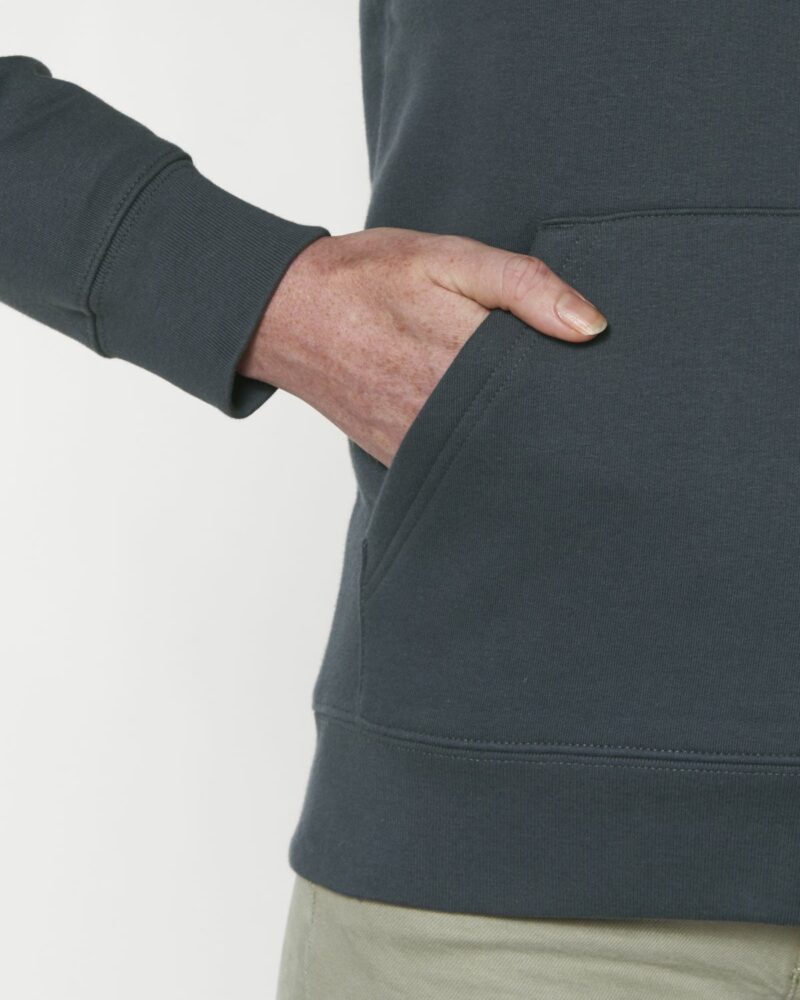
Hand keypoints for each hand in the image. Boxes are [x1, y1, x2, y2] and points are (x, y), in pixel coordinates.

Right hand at [238, 227, 607, 466]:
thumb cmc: (367, 278)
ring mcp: (417, 443)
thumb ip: (524, 286)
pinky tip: (491, 430)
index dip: (581, 390)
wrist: (287, 314)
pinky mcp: (399, 457)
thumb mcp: (448, 258)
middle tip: (587, 404)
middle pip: (525, 431)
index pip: (547, 391)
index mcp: (462, 358)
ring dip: (518, 439)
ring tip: (541, 418)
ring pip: (494, 456)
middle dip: (555, 420)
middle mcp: (441, 413)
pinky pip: (455, 466)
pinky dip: (479, 451)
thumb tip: (592, 328)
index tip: (607, 384)